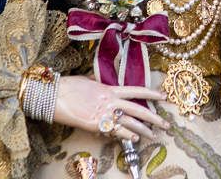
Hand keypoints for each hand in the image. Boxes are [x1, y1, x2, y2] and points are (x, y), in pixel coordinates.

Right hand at [53, 75, 169, 141]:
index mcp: (110, 89)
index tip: (163, 96)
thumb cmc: (68, 87)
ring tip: (154, 135)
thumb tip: (102, 85)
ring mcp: (104, 112)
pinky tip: (135, 138)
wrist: (53, 94)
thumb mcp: (88, 82)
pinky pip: (115, 130)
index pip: (137, 90)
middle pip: (138, 109)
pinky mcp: (95, 123)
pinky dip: (126, 135)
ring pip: (130, 122)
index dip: (151, 93)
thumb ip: (100, 86)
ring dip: (143, 129)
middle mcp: (111, 100)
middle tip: (166, 123)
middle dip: (154, 117)